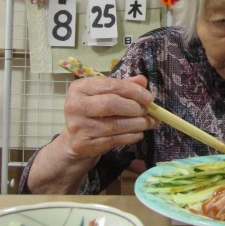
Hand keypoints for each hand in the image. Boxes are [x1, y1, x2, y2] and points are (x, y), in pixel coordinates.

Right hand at [26, 74, 158, 193]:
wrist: (75, 138)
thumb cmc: (93, 110)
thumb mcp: (105, 93)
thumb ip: (123, 85)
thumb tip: (142, 80)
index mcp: (80, 88)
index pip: (111, 85)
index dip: (133, 91)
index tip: (149, 98)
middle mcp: (75, 106)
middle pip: (111, 104)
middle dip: (135, 108)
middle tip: (147, 111)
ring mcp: (78, 127)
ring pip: (115, 125)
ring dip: (137, 124)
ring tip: (148, 122)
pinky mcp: (84, 144)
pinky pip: (114, 140)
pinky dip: (131, 136)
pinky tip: (138, 133)